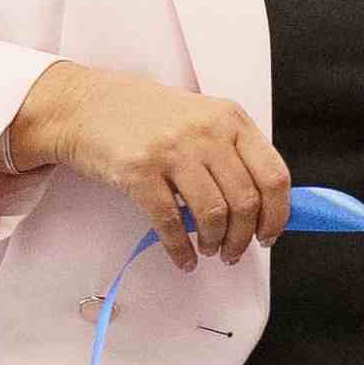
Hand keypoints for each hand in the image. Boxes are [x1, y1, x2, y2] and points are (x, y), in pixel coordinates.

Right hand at [6, 62, 283, 269]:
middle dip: (244, 237)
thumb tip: (263, 207)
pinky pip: (171, 223)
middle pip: (246, 201)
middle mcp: (207, 132)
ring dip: (216, 243)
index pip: (273, 175)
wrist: (86, 105)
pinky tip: (184, 259)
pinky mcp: (139, 171)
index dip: (277, 215)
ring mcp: (172, 150)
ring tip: (209, 250)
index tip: (268, 235)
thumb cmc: (147, 117)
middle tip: (234, 252)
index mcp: (230, 119)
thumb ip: (232, 153)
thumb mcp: (201, 119)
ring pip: (214, 214)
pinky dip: (181, 249)